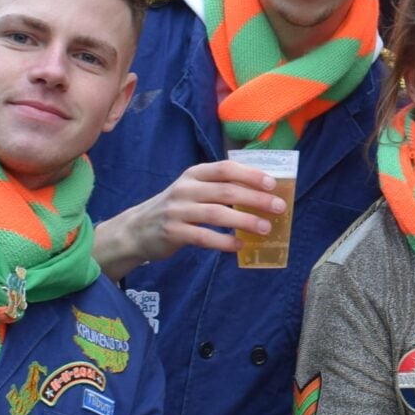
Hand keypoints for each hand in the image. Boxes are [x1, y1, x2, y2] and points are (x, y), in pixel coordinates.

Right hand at [93, 160, 289, 277]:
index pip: (225, 168)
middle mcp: (186, 188)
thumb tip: (261, 193)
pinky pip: (203, 236)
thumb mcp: (192, 190)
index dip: (250, 174)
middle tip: (278, 207)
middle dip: (256, 198)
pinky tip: (239, 245)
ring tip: (266, 228)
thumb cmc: (175, 208)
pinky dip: (224, 241)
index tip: (272, 183)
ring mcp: (177, 210)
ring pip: (217, 213)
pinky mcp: (173, 232)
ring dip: (245, 220)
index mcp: (194, 174)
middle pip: (226, 190)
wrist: (136, 230)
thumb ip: (219, 188)